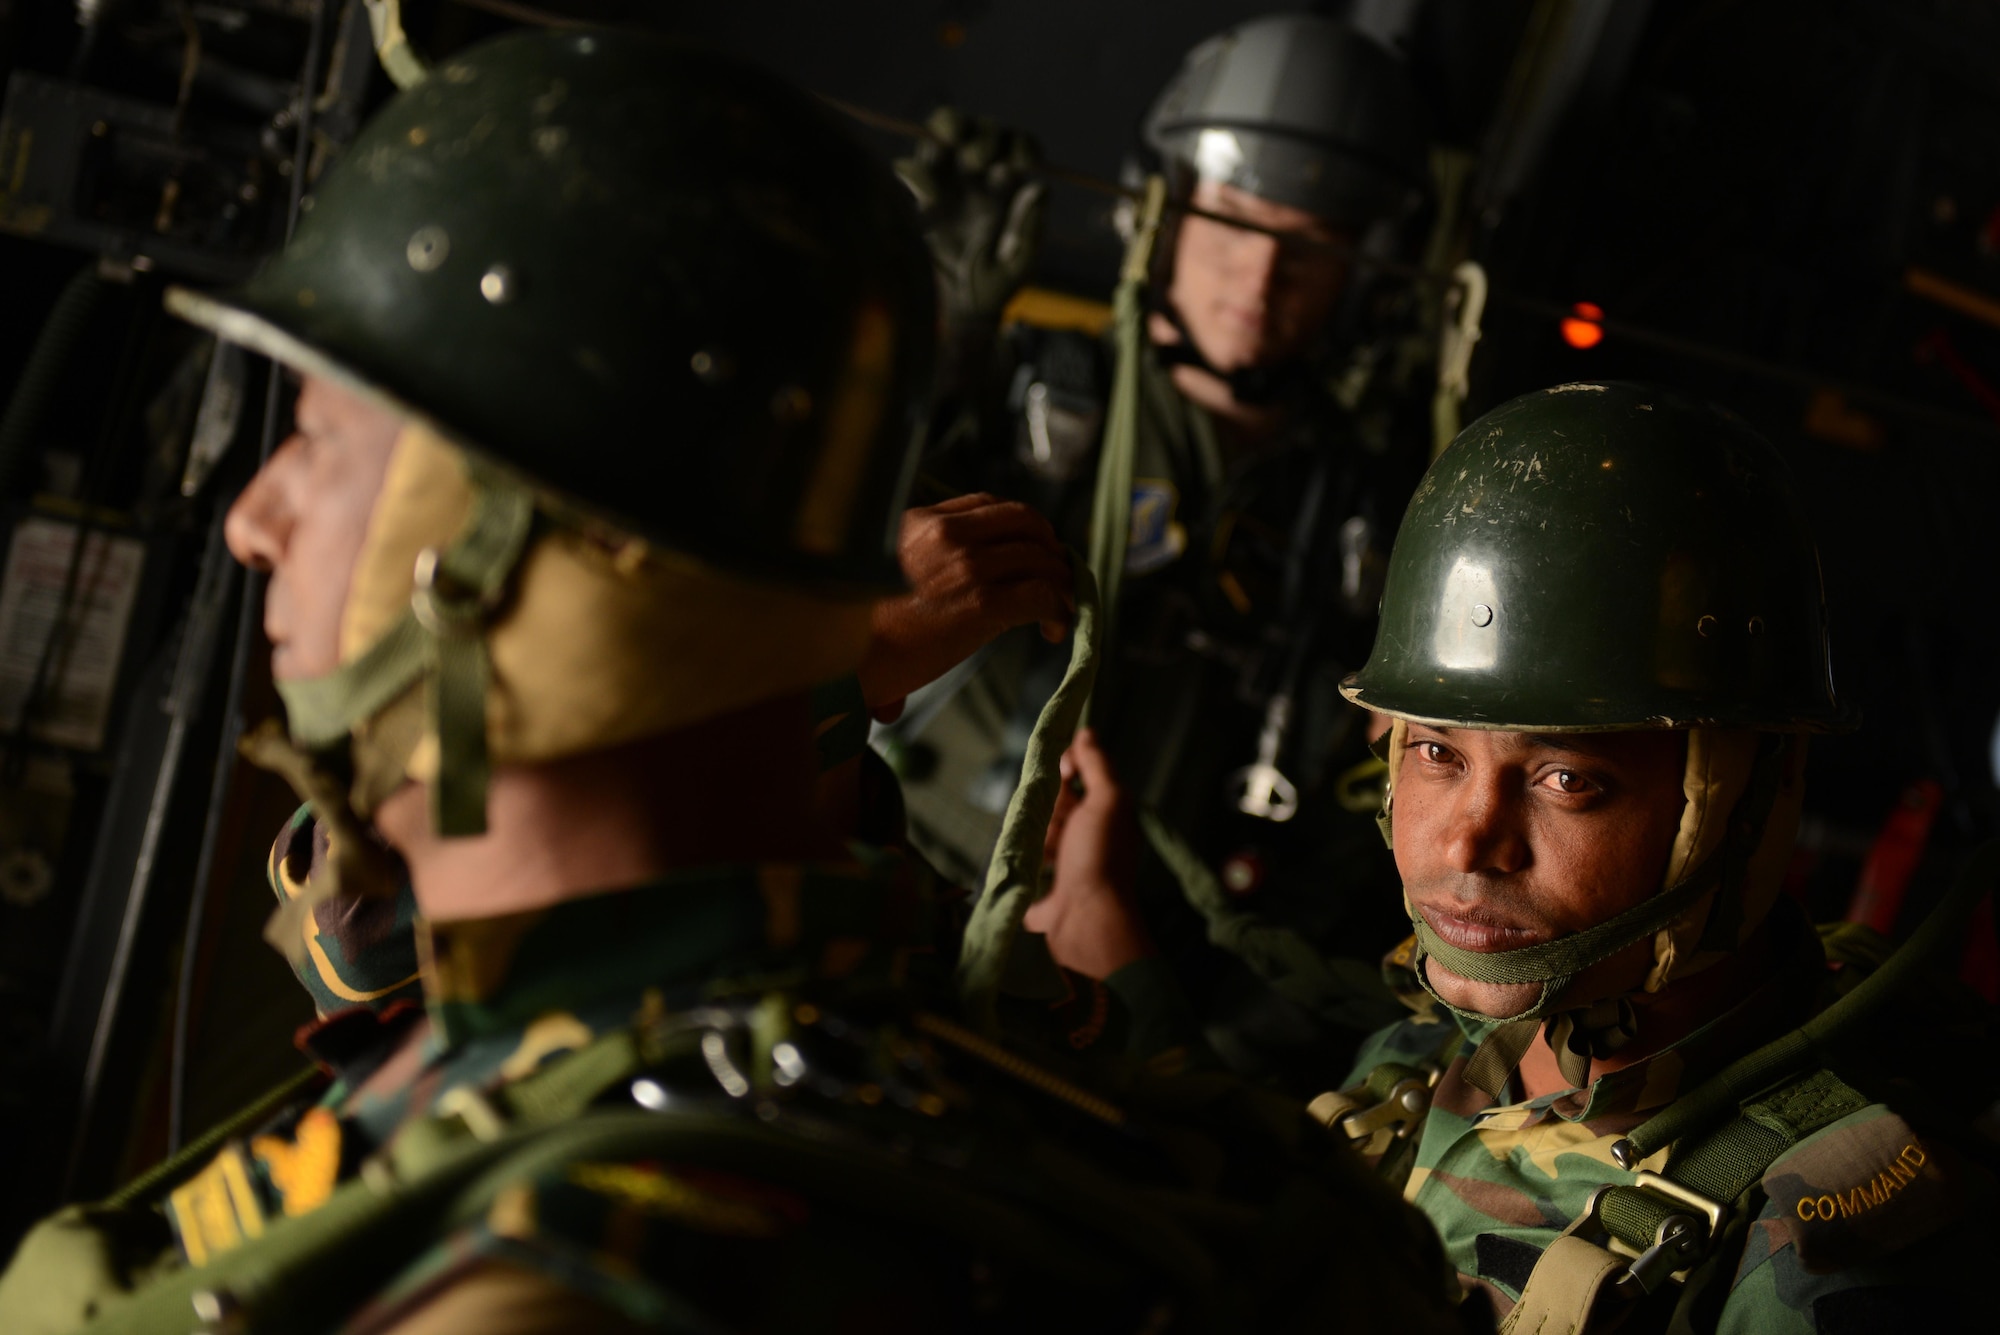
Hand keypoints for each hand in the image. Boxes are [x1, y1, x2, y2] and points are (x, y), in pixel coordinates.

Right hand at [858, 493, 1071, 717]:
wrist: (845, 660)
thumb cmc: (859, 628)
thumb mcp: (885, 571)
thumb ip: (923, 561)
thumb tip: (963, 579)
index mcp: (921, 520)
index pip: (989, 505)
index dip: (1020, 526)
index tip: (1030, 548)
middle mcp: (947, 533)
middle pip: (1024, 522)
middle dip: (1049, 547)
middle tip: (1056, 575)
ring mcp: (967, 565)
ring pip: (1040, 558)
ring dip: (1061, 583)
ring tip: (1062, 609)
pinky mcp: (982, 602)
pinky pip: (1041, 595)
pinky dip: (1059, 610)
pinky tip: (1056, 629)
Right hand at [894, 107, 1046, 326]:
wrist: (958, 310)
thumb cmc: (995, 288)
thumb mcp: (1019, 265)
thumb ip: (1030, 229)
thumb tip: (1040, 187)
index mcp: (1008, 186)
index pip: (1017, 146)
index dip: (1021, 145)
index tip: (1023, 163)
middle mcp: (978, 176)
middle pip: (980, 129)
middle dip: (983, 135)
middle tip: (979, 161)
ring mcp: (945, 181)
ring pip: (941, 131)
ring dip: (948, 127)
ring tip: (950, 142)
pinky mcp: (915, 197)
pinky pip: (908, 168)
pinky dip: (916, 173)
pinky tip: (930, 201)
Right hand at [1023, 729, 1151, 979]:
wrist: (1086, 921)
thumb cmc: (1098, 857)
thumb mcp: (1107, 800)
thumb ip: (1098, 766)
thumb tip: (1087, 732)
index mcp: (1106, 817)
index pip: (1081, 781)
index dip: (1067, 772)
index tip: (1057, 771)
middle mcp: (1090, 841)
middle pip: (1057, 809)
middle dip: (1047, 809)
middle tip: (1051, 820)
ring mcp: (1069, 870)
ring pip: (1039, 839)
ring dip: (1032, 839)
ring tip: (1037, 848)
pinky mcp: (1048, 895)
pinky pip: (1027, 873)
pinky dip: (1022, 869)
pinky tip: (1020, 866)